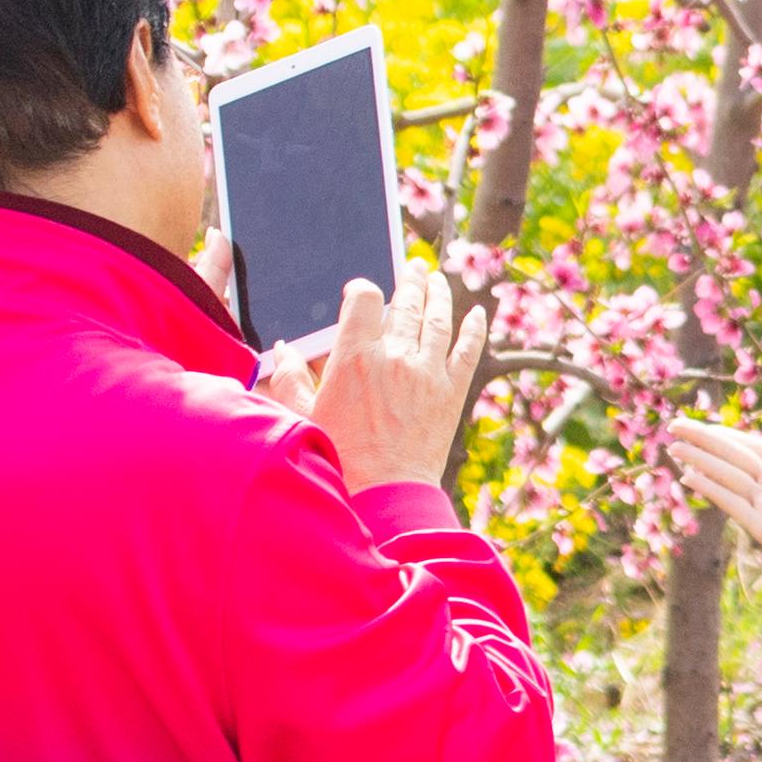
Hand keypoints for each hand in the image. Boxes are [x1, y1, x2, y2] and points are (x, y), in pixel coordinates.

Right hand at [302, 265, 486, 494]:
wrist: (383, 495)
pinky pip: (468, 351)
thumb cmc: (338, 458)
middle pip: (406, 302)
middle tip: (413, 266)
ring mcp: (428, 374)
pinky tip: (479, 313)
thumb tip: (283, 352)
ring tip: (436, 278)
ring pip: (437, 319)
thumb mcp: (303, 415)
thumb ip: (290, 379)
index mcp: (354, 358)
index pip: (365, 298)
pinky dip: (475, 329)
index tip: (361, 293)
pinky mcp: (452, 393)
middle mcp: (395, 358)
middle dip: (409, 280)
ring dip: (438, 294)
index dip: (363, 290)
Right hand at [666, 413, 761, 583]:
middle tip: (673, 425)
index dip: (723, 433)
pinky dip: (711, 489)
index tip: (698, 422)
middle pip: (731, 456)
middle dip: (702, 441)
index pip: (749, 444)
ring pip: (726, 475)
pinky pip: (732, 502)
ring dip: (700, 460)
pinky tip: (690, 477)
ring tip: (674, 447)